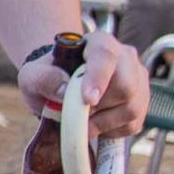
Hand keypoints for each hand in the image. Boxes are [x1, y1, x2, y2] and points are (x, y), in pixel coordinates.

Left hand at [18, 31, 149, 138]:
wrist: (62, 86)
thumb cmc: (49, 77)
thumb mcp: (32, 75)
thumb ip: (42, 78)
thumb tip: (63, 90)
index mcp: (99, 43)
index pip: (105, 56)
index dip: (99, 78)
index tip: (88, 100)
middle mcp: (125, 57)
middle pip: (126, 86)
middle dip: (100, 107)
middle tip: (79, 113)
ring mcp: (138, 79)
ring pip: (132, 108)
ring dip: (104, 122)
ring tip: (84, 120)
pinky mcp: (141, 102)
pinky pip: (133, 123)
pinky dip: (111, 131)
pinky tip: (96, 123)